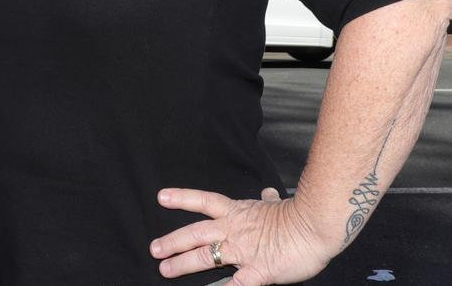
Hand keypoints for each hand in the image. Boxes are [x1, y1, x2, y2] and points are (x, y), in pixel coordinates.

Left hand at [150, 187, 330, 284]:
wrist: (315, 226)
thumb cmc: (298, 216)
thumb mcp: (277, 204)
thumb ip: (267, 201)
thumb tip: (267, 192)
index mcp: (238, 212)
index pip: (204, 201)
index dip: (182, 199)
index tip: (161, 197)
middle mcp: (235, 229)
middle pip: (197, 232)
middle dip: (173, 240)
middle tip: (153, 248)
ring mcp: (244, 250)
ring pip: (206, 256)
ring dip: (183, 263)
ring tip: (164, 270)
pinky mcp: (257, 271)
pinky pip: (233, 284)